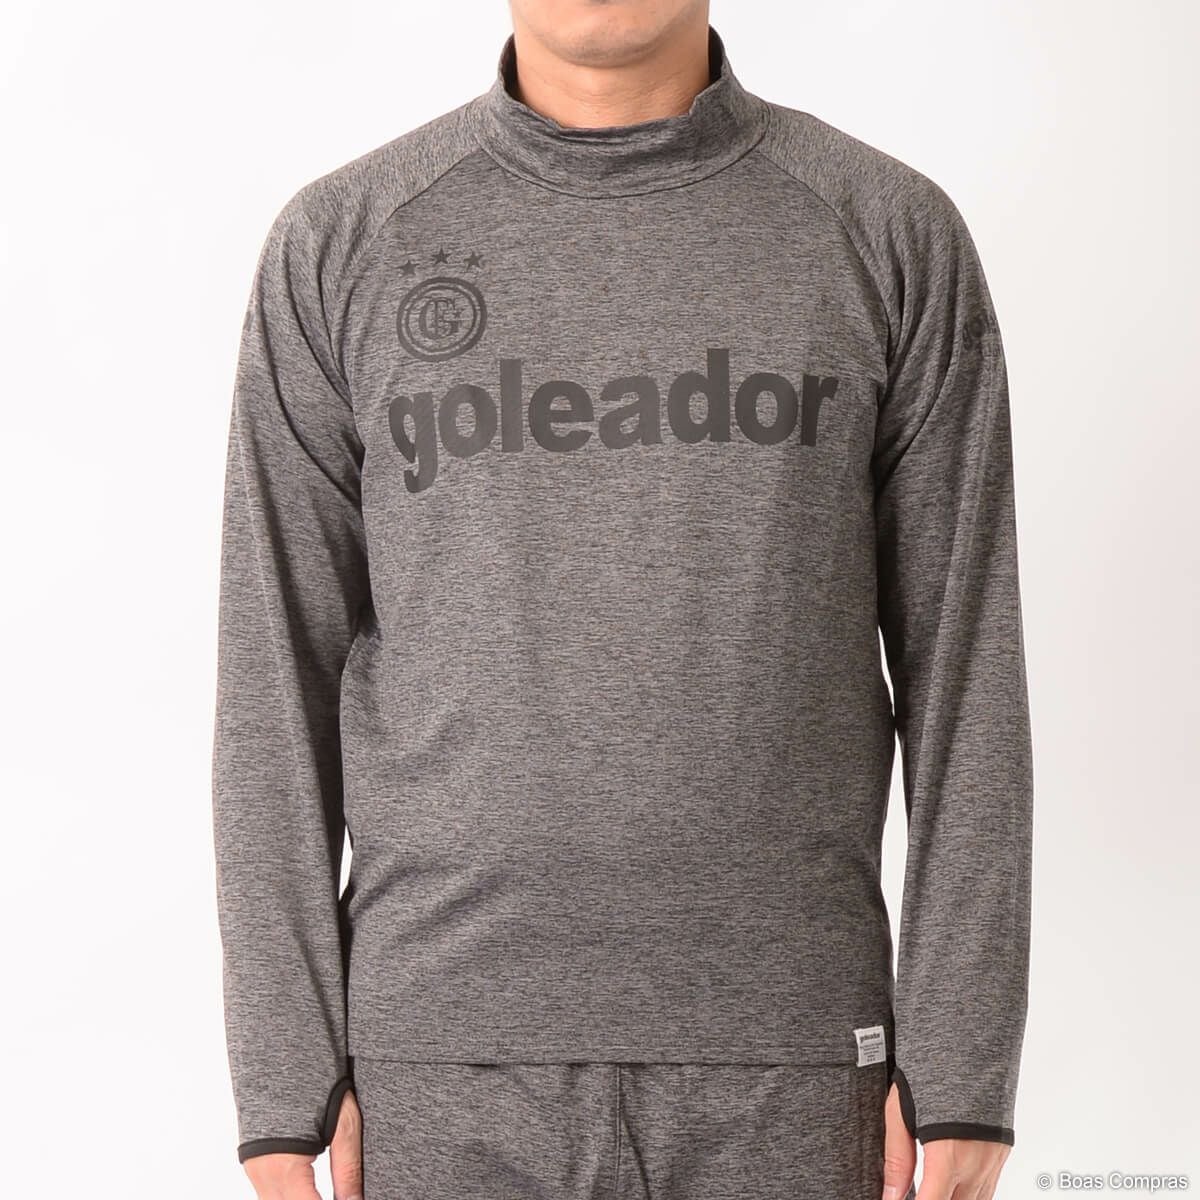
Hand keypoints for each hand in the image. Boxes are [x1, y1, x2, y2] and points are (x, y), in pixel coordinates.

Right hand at [243, 1088, 363, 1199]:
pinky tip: (310, 1194)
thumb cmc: (316, 1085)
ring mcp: (255, 1173)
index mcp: (286, 1168)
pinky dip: (291, 1198)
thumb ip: (348, 1170)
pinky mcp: (255, 1167)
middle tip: (341, 1198)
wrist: (282, 1055)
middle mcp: (265, 1177)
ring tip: (326, 1194)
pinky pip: (271, 1196)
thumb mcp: (344, 1126)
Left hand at [882, 1083, 1011, 1199]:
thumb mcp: (901, 1111)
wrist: (973, 1046)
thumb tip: (890, 1194)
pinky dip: (967, 1195)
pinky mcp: (1000, 1156)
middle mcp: (975, 1165)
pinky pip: (986, 1190)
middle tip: (910, 1193)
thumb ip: (897, 1159)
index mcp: (948, 1155)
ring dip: (951, 1199)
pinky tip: (950, 1186)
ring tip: (929, 1187)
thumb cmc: (933, 1070)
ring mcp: (992, 1163)